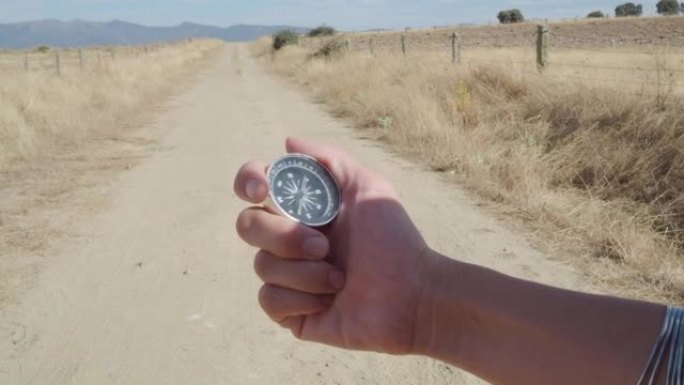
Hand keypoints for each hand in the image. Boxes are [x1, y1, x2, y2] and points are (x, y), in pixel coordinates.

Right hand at [235, 138, 435, 353]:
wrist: (411, 295)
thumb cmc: (393, 240)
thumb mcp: (368, 187)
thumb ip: (330, 160)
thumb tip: (288, 143)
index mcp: (302, 208)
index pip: (254, 186)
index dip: (247, 181)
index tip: (261, 192)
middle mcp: (288, 239)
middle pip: (248, 225)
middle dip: (284, 237)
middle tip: (324, 246)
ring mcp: (287, 275)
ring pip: (262, 265)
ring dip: (305, 272)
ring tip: (339, 279)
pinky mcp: (290, 311)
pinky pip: (269, 299)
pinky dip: (300, 299)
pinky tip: (328, 301)